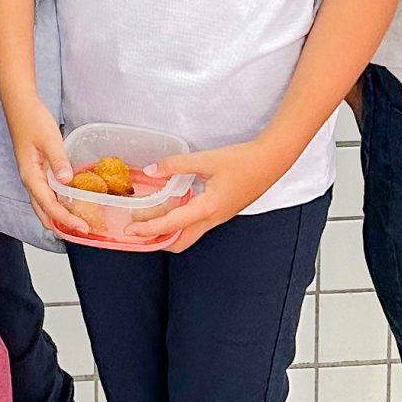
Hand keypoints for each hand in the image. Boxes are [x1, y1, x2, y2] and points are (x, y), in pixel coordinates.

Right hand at [9, 101, 94, 243]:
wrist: (21, 107)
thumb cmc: (32, 121)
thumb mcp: (49, 140)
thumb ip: (59, 161)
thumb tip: (67, 181)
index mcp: (30, 176)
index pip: (49, 206)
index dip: (66, 219)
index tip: (82, 227)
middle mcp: (30, 180)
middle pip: (43, 212)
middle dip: (62, 224)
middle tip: (83, 231)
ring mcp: (32, 177)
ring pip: (44, 205)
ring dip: (59, 217)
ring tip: (79, 223)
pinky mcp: (37, 171)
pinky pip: (47, 194)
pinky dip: (58, 204)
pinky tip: (70, 202)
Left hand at [129, 137, 287, 253]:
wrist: (271, 162)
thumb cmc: (242, 161)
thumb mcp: (206, 160)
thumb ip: (176, 165)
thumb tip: (151, 171)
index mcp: (208, 209)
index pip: (172, 225)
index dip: (149, 229)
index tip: (131, 230)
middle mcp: (212, 219)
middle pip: (180, 242)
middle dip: (157, 240)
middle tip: (138, 230)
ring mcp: (218, 218)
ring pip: (189, 234)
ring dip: (168, 232)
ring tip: (149, 220)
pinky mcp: (221, 212)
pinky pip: (196, 225)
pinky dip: (179, 223)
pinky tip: (171, 208)